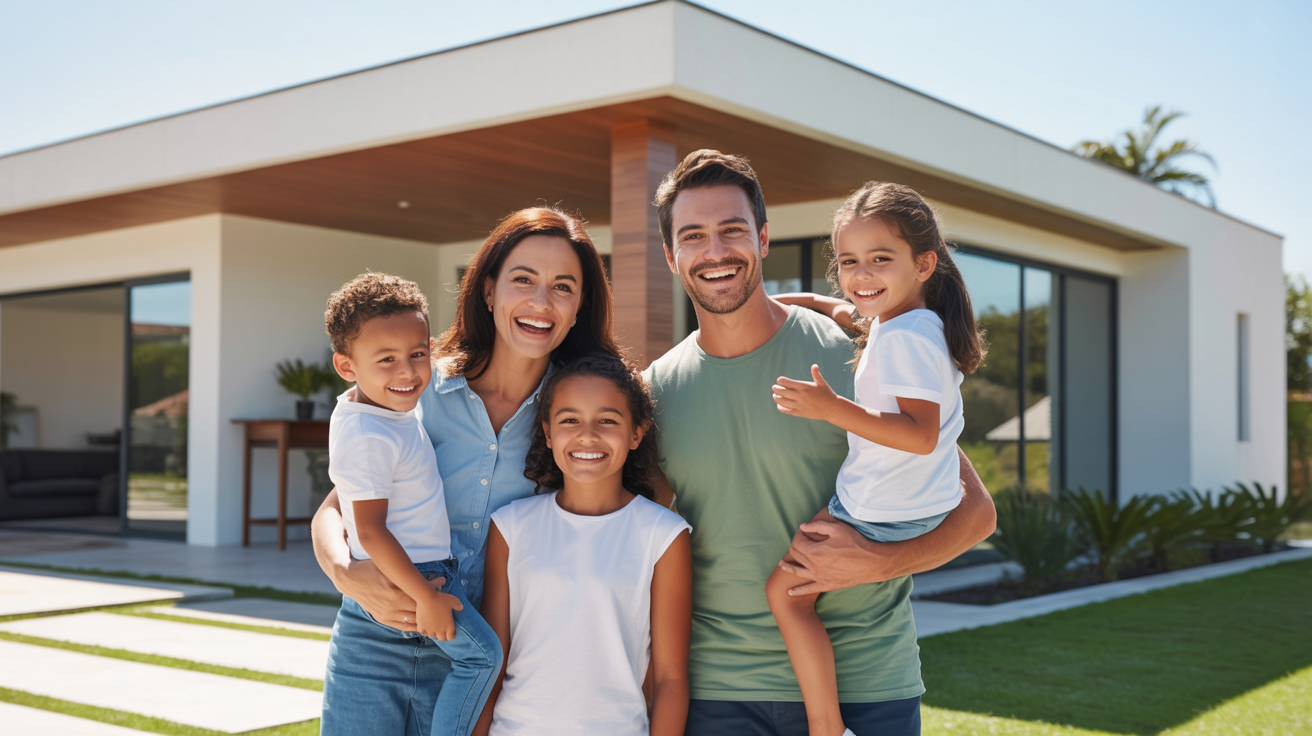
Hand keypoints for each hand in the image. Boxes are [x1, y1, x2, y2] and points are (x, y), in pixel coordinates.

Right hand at [341, 560, 444, 631]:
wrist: (350, 579)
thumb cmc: (371, 569)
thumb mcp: (389, 568)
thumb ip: (407, 574)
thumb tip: (428, 577)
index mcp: (395, 590)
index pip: (420, 594)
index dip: (433, 590)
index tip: (442, 584)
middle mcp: (391, 604)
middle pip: (419, 609)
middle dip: (432, 605)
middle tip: (443, 601)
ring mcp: (386, 613)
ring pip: (413, 620)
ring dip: (426, 618)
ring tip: (437, 614)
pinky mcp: (382, 618)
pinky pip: (402, 626)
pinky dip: (414, 626)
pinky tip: (423, 624)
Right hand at [416, 591, 463, 640]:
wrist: (426, 598)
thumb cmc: (441, 599)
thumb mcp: (453, 601)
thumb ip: (458, 605)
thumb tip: (461, 608)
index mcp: (449, 626)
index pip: (451, 637)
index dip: (451, 634)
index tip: (451, 631)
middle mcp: (440, 630)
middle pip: (442, 639)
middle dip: (443, 636)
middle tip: (442, 630)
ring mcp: (430, 629)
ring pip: (432, 636)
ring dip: (434, 633)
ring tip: (434, 628)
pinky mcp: (421, 626)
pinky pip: (423, 633)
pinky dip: (424, 631)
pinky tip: (425, 627)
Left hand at [772, 365, 840, 420]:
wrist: (832, 408)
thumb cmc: (827, 394)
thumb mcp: (822, 383)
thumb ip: (816, 374)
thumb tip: (814, 365)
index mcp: (803, 386)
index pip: (785, 382)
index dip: (780, 380)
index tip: (780, 380)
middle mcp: (800, 395)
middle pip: (780, 391)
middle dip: (776, 388)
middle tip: (775, 387)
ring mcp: (799, 405)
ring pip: (781, 401)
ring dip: (776, 398)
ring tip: (775, 396)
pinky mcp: (800, 412)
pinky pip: (786, 410)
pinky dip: (780, 407)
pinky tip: (779, 405)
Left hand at [777, 517, 899, 594]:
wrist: (872, 563)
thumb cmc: (856, 543)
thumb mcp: (837, 528)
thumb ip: (817, 526)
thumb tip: (802, 527)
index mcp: (815, 552)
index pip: (797, 542)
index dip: (798, 535)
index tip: (803, 532)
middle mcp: (814, 566)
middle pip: (797, 555)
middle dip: (795, 547)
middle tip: (800, 541)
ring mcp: (819, 577)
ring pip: (798, 572)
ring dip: (788, 567)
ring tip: (782, 564)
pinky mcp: (827, 585)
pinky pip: (808, 589)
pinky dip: (798, 591)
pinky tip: (790, 592)